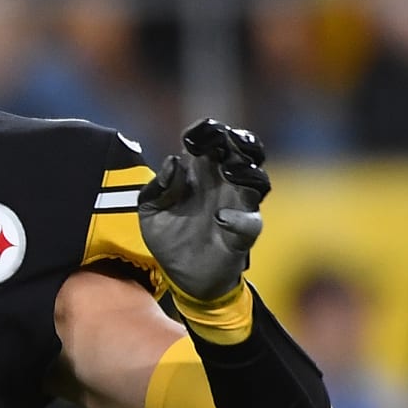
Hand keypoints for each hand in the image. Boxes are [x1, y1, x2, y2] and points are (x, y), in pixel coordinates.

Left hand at [138, 119, 270, 303]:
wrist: (180, 275)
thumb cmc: (168, 236)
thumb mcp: (150, 210)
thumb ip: (157, 186)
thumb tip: (173, 161)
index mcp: (201, 173)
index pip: (213, 141)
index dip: (207, 132)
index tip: (192, 137)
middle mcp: (224, 184)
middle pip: (244, 151)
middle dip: (236, 141)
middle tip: (222, 141)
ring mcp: (238, 207)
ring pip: (258, 179)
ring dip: (246, 172)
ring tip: (228, 171)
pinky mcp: (243, 234)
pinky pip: (252, 222)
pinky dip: (240, 218)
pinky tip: (221, 217)